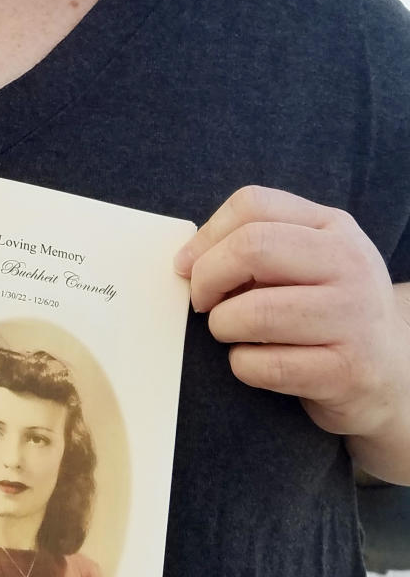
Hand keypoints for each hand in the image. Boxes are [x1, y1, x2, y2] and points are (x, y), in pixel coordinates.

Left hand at [173, 186, 409, 476]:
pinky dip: (242, 365)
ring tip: (232, 332)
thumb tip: (186, 259)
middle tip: (202, 302)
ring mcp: (354, 318)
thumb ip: (255, 245)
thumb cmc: (326, 310)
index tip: (187, 266)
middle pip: (252, 248)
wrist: (391, 372)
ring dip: (223, 326)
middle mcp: (350, 265)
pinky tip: (256, 362)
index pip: (253, 204)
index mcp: (333, 227)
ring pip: (253, 313)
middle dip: (207, 278)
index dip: (206, 235)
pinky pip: (264, 366)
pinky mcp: (346, 372)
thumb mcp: (307, 261)